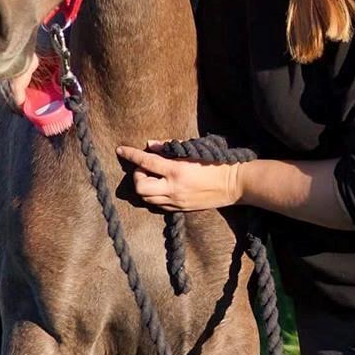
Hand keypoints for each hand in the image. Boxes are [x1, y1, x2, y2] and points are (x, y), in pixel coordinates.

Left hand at [116, 143, 241, 211]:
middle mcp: (173, 188)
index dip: (131, 155)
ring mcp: (176, 201)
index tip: (120, 150)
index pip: (146, 161)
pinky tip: (161, 187)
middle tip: (145, 167)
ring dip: (145, 186)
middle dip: (137, 175)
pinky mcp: (181, 209)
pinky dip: (154, 196)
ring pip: (147, 198)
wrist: (234, 184)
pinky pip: (158, 205)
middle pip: (140, 187)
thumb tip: (150, 145)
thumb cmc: (215, 162)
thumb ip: (169, 147)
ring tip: (153, 177)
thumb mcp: (193, 150)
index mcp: (176, 170)